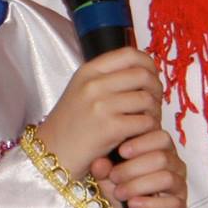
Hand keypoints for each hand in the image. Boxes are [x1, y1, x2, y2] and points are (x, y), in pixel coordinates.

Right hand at [37, 47, 163, 172]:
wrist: (52, 152)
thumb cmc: (71, 124)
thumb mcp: (81, 91)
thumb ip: (107, 78)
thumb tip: (144, 72)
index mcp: (87, 71)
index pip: (129, 54)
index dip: (148, 64)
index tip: (151, 77)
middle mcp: (93, 84)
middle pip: (143, 76)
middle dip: (156, 90)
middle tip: (153, 103)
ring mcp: (101, 106)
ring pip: (147, 99)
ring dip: (154, 112)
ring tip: (147, 121)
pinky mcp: (110, 128)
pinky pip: (145, 122)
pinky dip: (149, 129)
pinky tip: (141, 134)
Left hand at [91, 127, 187, 207]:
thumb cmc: (118, 185)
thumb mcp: (105, 173)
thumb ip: (102, 165)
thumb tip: (99, 163)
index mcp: (159, 149)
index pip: (161, 136)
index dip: (141, 142)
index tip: (121, 151)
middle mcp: (173, 164)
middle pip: (162, 157)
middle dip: (134, 167)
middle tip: (114, 177)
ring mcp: (179, 185)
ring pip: (166, 178)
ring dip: (139, 185)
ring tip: (120, 193)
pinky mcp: (179, 207)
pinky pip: (172, 203)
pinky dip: (150, 204)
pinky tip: (133, 204)